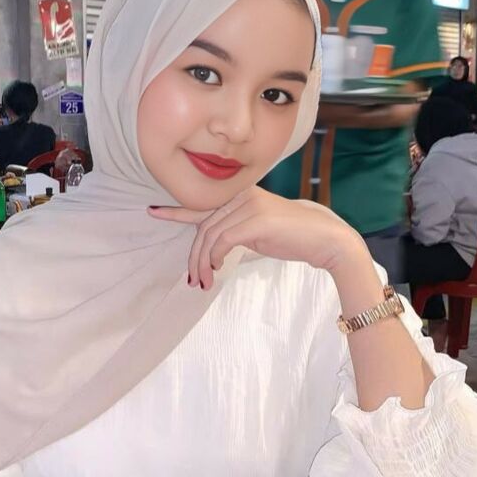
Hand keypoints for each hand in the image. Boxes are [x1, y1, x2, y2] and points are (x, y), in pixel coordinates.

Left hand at [148, 187, 364, 289]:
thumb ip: (234, 230)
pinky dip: (215, 257)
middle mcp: (242, 195)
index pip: (202, 203)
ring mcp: (249, 205)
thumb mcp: (257, 231)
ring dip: (202, 262)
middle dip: (193, 255)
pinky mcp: (256, 220)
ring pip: (209, 235)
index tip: (152, 211)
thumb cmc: (293, 237)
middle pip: (202, 226)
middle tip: (193, 279)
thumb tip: (213, 246)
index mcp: (241, 195)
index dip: (175, 210)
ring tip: (203, 282)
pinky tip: (217, 269)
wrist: (325, 239)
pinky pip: (223, 240)